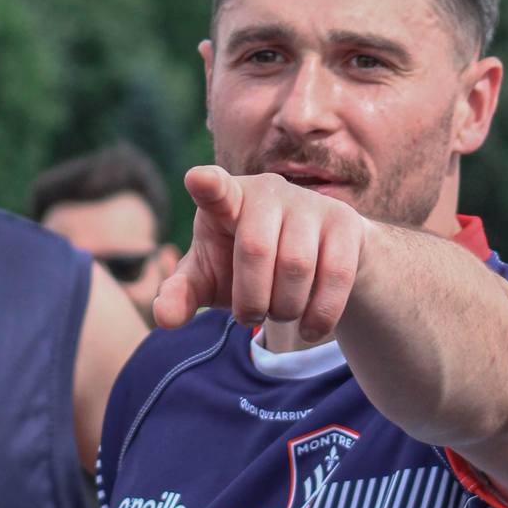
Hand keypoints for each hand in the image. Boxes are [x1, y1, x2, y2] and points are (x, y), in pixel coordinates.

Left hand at [153, 167, 367, 342]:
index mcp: (226, 200)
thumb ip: (182, 294)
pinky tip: (310, 329)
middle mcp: (267, 191)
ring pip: (297, 266)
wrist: (314, 259)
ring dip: (285, 308)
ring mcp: (309, 203)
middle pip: (256, 249)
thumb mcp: (210, 279)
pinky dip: (321, 314)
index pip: (214, 189)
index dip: (207, 185)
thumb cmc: (245, 266)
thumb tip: (164, 317)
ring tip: (279, 314)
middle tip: (251, 316)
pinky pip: (336, 275)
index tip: (198, 179)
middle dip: (251, 299)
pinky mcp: (344, 223)